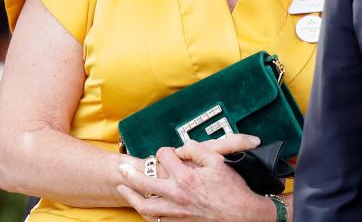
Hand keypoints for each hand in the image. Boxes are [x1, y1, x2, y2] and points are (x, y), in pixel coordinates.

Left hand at [117, 134, 274, 221]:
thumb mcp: (218, 162)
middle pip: (145, 182)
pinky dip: (144, 213)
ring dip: (131, 195)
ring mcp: (175, 210)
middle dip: (131, 173)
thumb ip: (198, 151)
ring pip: (144, 204)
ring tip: (122, 188)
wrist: (241, 214)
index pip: (165, 157)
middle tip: (121, 168)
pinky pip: (154, 219)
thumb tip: (184, 147)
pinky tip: (141, 206)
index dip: (166, 151)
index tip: (169, 152)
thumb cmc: (232, 188)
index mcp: (186, 176)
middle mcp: (177, 194)